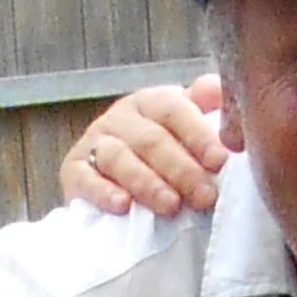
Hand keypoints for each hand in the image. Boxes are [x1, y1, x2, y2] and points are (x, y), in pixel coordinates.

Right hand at [59, 75, 229, 219]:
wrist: (108, 182)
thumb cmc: (160, 157)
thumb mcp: (185, 128)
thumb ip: (205, 107)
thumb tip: (222, 90)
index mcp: (151, 103)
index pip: (174, 110)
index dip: (198, 135)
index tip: (219, 161)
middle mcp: (120, 118)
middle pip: (151, 139)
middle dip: (181, 169)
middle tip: (205, 196)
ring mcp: (94, 143)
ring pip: (119, 158)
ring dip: (147, 183)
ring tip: (171, 206)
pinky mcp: (73, 171)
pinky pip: (86, 178)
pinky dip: (103, 192)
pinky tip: (122, 205)